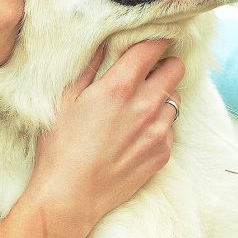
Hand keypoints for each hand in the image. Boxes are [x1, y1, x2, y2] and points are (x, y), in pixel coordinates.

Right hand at [26, 39, 183, 225]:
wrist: (70, 197)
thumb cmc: (60, 148)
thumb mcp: (66, 100)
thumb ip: (90, 68)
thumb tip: (103, 44)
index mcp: (119, 87)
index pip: (153, 48)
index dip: (155, 40)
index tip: (152, 42)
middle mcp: (145, 105)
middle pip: (176, 68)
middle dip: (165, 64)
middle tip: (149, 71)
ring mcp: (158, 131)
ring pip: (176, 98)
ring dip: (163, 95)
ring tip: (141, 105)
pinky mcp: (163, 153)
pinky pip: (171, 127)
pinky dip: (160, 123)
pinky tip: (138, 132)